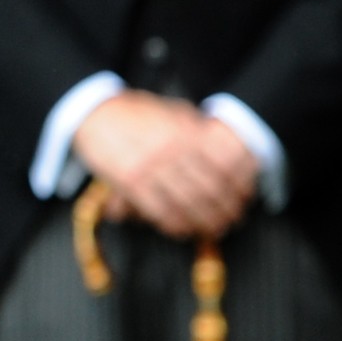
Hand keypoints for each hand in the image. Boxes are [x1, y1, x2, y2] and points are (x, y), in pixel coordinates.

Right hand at [73, 92, 258, 240]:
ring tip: (214, 228)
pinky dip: (176, 225)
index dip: (241, 184)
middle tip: (234, 218)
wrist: (94, 113)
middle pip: (211, 188)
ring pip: (188, 203)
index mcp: (186, 131)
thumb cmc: (135, 112)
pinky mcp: (130, 183)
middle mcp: (171, 150)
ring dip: (205, 221)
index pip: (226, 164)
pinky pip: (160, 211)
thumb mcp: (173, 110)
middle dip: (227, 208)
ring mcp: (150, 167)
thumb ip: (199, 128)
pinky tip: (185, 230)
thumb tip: (227, 146)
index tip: (246, 195)